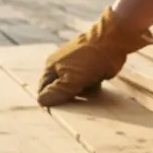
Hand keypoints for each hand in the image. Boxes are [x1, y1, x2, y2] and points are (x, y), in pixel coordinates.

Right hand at [38, 8, 152, 106]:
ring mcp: (75, 67)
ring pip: (73, 89)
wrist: (112, 41)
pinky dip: (90, 89)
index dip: (50, 100)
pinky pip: (86, 85)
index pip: (44, 89)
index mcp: (51, 66)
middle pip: (59, 90)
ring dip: (81, 94)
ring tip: (88, 92)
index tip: (60, 110)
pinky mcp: (89, 69)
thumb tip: (41, 102)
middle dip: (67, 98)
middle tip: (76, 103)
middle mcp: (61, 66)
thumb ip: (56, 92)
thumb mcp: (70, 79)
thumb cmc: (89, 59)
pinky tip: (96, 87)